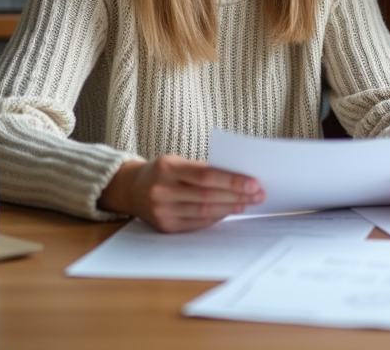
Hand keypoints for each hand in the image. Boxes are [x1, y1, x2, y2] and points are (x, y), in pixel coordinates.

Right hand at [98, 156, 264, 232]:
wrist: (131, 189)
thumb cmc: (162, 172)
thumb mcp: (177, 162)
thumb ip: (203, 169)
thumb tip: (239, 179)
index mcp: (167, 168)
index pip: (206, 176)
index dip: (232, 180)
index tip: (253, 182)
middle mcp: (162, 190)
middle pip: (207, 196)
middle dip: (237, 196)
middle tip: (258, 194)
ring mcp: (162, 211)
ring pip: (204, 212)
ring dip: (230, 208)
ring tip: (247, 203)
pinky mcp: (164, 227)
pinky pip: (197, 224)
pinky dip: (216, 218)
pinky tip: (229, 211)